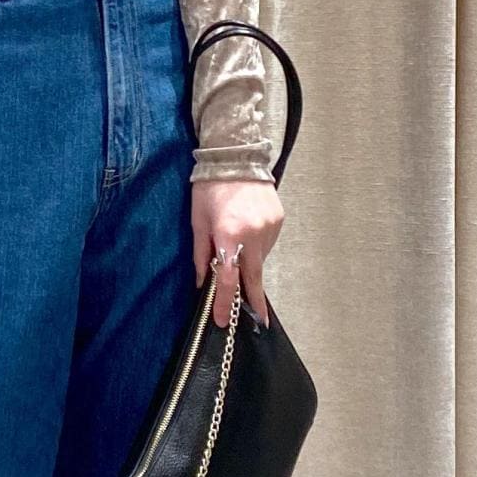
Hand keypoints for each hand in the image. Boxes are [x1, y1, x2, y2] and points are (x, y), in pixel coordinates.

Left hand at [191, 178, 283, 327]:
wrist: (236, 156)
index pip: (229, 279)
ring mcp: (270, 227)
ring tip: (237, 243)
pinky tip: (248, 231)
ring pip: (260, 258)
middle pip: (253, 277)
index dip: (225, 303)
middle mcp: (253, 234)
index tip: (223, 320)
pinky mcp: (278, 220)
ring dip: (249, 262)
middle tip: (257, 320)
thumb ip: (202, 254)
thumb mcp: (198, 221)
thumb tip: (203, 282)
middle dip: (253, 300)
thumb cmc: (210, 188)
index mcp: (229, 234)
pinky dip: (257, 246)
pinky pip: (267, 243)